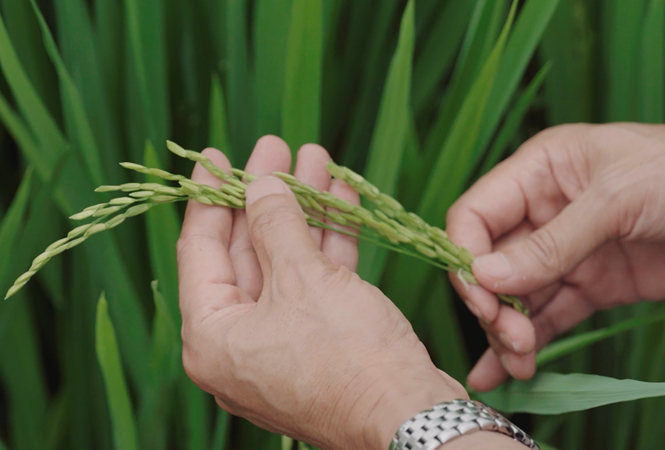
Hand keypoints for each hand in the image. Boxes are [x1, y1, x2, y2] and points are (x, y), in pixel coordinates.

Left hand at [178, 136, 464, 448]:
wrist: (410, 417)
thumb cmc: (348, 358)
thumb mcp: (303, 279)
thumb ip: (276, 224)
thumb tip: (260, 185)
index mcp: (212, 337)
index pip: (199, 251)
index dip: (210, 197)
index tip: (215, 155)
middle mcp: (239, 344)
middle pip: (246, 253)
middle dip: (266, 196)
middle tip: (276, 148)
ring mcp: (282, 345)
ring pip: (286, 264)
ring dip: (302, 212)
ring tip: (315, 160)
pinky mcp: (320, 344)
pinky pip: (314, 284)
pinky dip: (326, 243)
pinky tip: (339, 200)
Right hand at [447, 105, 664, 390]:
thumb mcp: (618, 200)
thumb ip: (551, 244)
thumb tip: (485, 278)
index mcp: (540, 171)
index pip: (475, 215)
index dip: (466, 257)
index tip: (482, 296)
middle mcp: (545, 211)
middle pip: (491, 263)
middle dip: (492, 302)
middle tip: (512, 335)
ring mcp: (570, 251)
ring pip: (517, 296)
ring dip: (508, 330)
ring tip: (520, 361)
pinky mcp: (595, 285)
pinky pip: (551, 315)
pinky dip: (532, 342)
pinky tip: (514, 370)